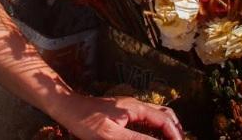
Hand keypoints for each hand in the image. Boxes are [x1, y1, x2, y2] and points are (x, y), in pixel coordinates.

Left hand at [48, 92, 183, 139]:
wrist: (66, 107)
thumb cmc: (85, 121)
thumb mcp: (110, 135)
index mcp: (135, 108)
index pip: (164, 120)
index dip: (175, 135)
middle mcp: (135, 105)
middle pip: (165, 114)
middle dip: (175, 130)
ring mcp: (129, 108)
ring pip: (156, 116)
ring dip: (166, 129)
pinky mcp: (122, 113)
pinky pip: (146, 119)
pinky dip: (155, 129)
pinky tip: (151, 138)